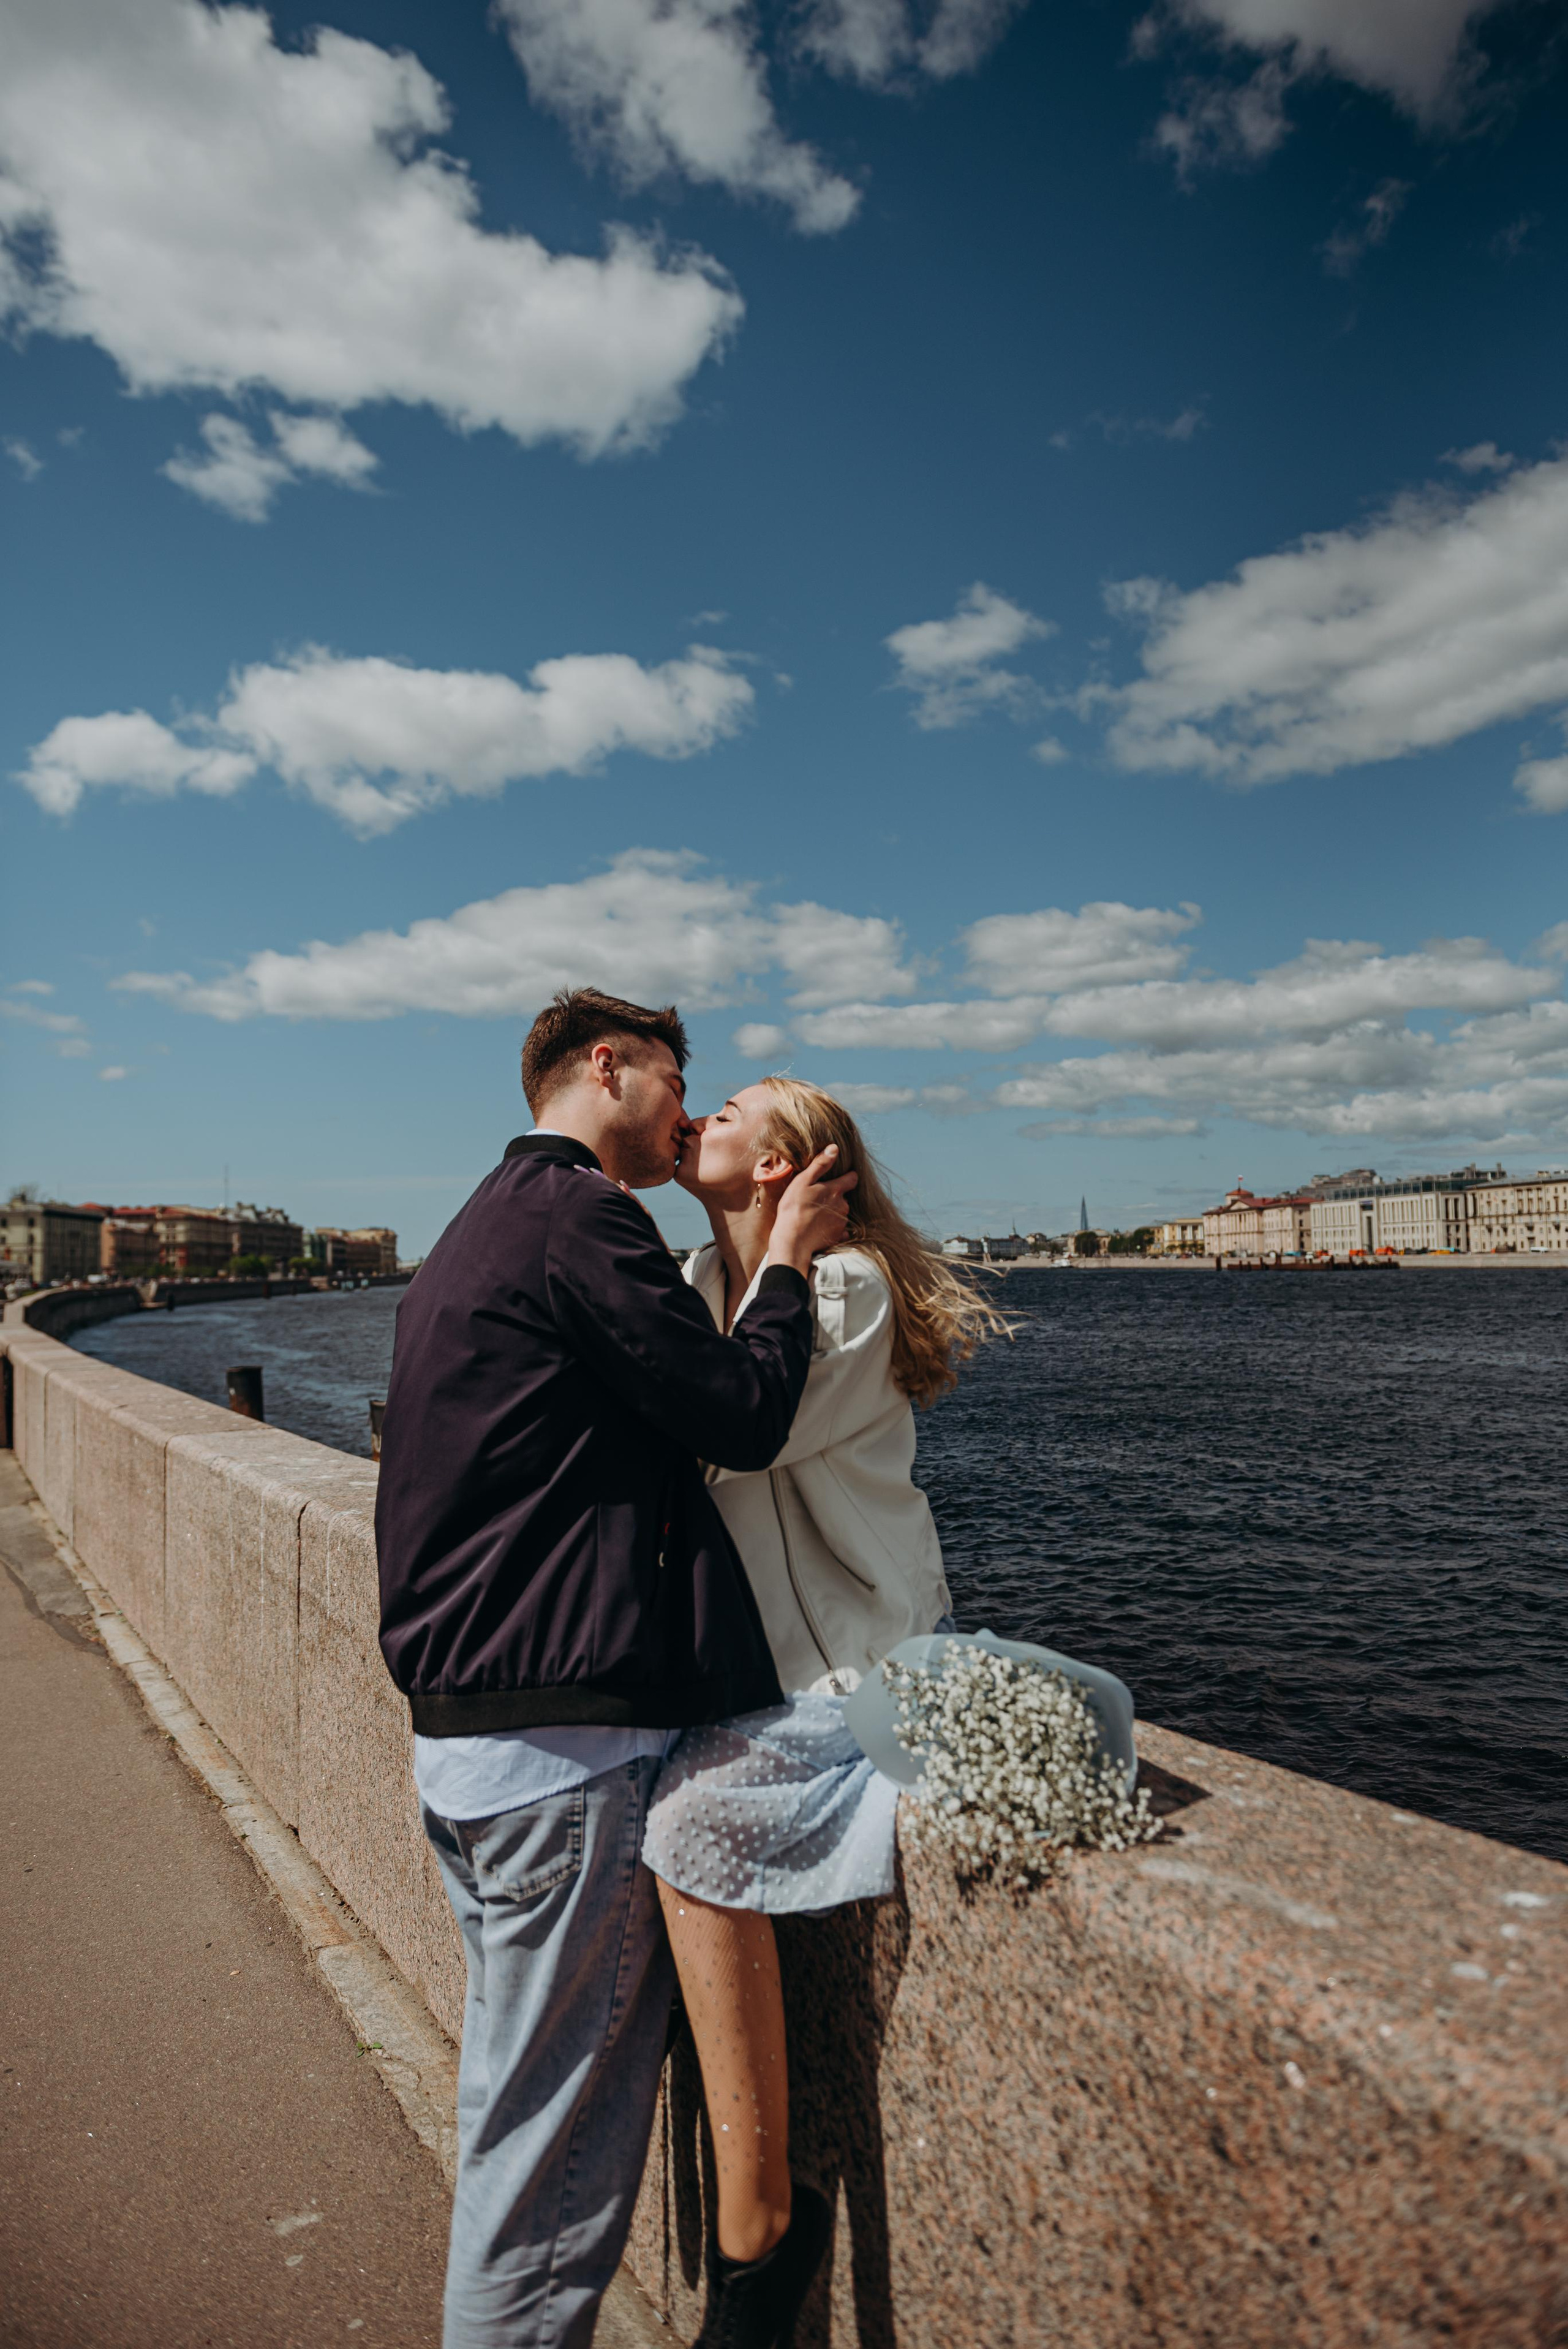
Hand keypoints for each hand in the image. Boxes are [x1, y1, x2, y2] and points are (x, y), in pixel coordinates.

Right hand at [766, 1146, 857, 1278]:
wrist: (793, 1241)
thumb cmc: (794, 1209)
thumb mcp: (803, 1181)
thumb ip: (820, 1164)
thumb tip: (834, 1148)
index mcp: (836, 1190)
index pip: (852, 1178)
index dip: (847, 1176)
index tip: (841, 1176)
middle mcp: (843, 1205)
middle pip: (844, 1197)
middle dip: (835, 1196)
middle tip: (817, 1199)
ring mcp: (842, 1222)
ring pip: (841, 1213)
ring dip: (832, 1212)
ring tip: (814, 1215)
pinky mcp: (838, 1237)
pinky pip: (840, 1230)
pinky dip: (832, 1228)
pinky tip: (819, 1228)